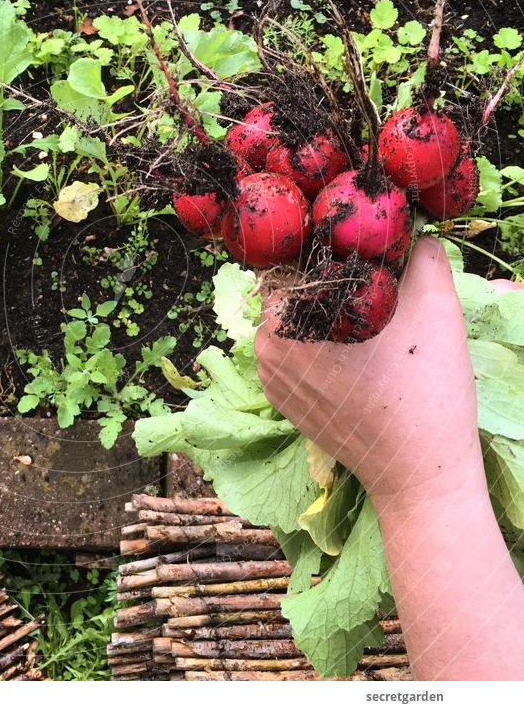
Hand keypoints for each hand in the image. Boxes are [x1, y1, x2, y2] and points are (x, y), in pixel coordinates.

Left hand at [254, 237, 482, 510]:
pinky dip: (312, 346)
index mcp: (290, 315)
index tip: (357, 250)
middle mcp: (266, 343)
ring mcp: (268, 376)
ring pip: (289, 321)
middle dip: (324, 281)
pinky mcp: (279, 400)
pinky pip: (288, 353)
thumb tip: (409, 232)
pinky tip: (351, 355)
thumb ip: (421, 254)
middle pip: (290, 289)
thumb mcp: (436, 306)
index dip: (326, 246)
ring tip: (364, 321)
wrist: (418, 471)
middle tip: (368, 284)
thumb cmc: (426, 387)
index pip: (295, 257)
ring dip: (318, 314)